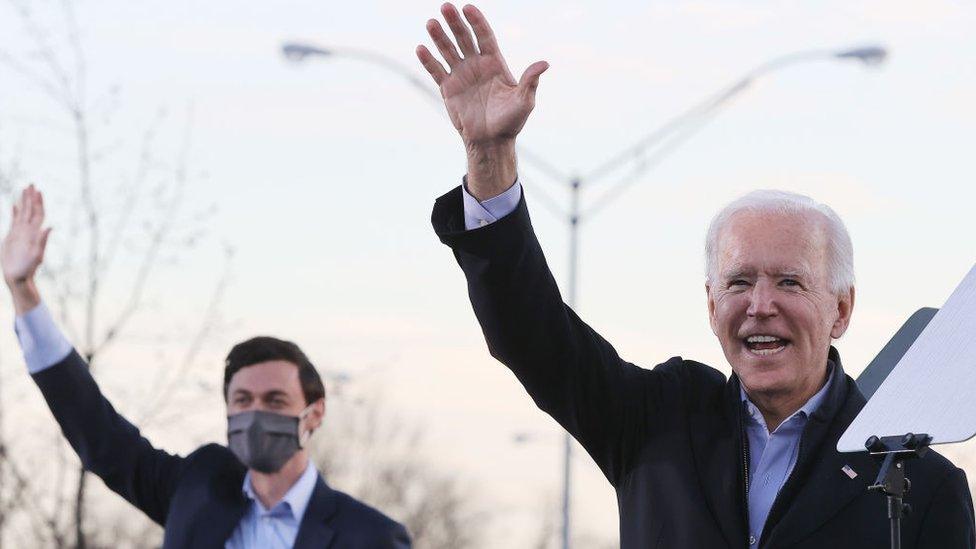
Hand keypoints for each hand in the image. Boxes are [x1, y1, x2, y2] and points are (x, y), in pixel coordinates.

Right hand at [2, 185, 50, 299]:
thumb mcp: (36, 256)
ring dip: (24, 201)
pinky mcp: (12, 237)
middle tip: (31, 184)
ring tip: (24, 189)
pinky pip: (14, 220)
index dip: (38, 202)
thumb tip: (50, 227)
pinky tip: (14, 204)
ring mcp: (20, 233)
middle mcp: (28, 231)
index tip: (38, 190)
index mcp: (34, 233)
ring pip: (23, 213)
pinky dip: (15, 211)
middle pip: (30, 210)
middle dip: (31, 197)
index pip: (38, 214)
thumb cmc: (28, 269)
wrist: (18, 277)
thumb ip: (42, 241)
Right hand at [417, 3, 547, 197]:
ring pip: (448, 51)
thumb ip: (530, 81)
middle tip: (446, 6)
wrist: (491, 141)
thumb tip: (545, 64)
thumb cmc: (511, 121)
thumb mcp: (525, 101)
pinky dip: (428, 60)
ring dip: (439, 37)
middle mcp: (476, 65)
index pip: (484, 36)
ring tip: (431, 23)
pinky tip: (421, 48)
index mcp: (494, 63)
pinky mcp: (448, 89)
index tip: (468, 8)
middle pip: (464, 38)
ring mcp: (461, 75)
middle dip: (455, 22)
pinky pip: (436, 71)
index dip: (477, 21)